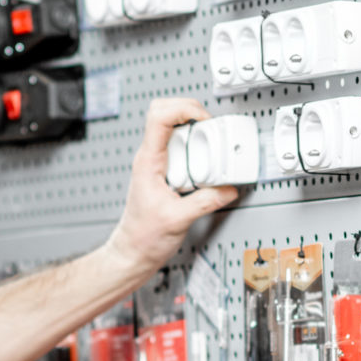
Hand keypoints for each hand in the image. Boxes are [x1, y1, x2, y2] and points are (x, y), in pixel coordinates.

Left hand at [105, 99, 238, 276]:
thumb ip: (205, 202)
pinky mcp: (165, 172)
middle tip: (210, 129)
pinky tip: (205, 166)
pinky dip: (196, 149)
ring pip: (174, 129)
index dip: (184, 108)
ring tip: (209, 149)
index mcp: (148, 161)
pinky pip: (181, 149)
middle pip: (166, 112)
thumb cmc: (143, 237)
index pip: (159, 116)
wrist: (133, 252)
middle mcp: (150, 157)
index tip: (204, 119)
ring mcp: (156, 163)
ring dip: (195, 132)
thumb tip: (228, 188)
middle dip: (192, 113)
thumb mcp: (178, 220)